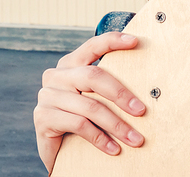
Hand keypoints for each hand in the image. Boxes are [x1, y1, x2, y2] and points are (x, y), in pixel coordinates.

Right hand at [33, 32, 145, 172]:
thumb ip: (109, 86)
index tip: (135, 41)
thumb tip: (146, 87)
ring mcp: (47, 95)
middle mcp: (57, 75)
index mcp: (71, 63)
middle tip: (141, 110)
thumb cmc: (83, 117)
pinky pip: (79, 125)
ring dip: (117, 125)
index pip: (92, 45)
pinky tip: (114, 148)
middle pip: (93, 76)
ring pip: (89, 106)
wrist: (58, 148)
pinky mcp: (43, 117)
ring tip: (135, 139)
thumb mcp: (95, 97)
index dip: (113, 40)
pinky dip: (101, 138)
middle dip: (121, 94)